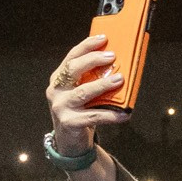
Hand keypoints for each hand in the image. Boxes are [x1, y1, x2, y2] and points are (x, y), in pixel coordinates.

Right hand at [46, 35, 128, 152]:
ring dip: (103, 85)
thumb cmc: (80, 111)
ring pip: (83, 92)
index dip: (87, 46)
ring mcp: (61, 107)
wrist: (70, 142)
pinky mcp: (69, 123)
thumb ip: (92, 79)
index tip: (104, 38)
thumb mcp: (82, 92)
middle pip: (73, 70)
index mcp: (59, 79)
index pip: (71, 57)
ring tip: (120, 79)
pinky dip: (111, 115)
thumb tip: (119, 64)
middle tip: (112, 56)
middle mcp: (56, 91)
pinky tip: (124, 114)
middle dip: (93, 60)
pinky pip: (93, 116)